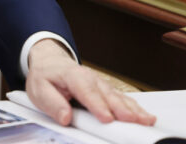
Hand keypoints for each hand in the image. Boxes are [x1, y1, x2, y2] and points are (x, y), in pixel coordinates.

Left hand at [25, 39, 155, 126]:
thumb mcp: (39, 90)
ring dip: (133, 108)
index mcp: (73, 76)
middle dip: (121, 108)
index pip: (87, 91)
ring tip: (146, 120)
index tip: (107, 118)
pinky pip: (122, 98)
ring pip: (119, 97)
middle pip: (108, 95)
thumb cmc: (46, 77)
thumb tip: (65, 117)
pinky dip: (134, 107)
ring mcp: (100, 84)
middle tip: (133, 121)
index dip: (98, 105)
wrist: (50, 62)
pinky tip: (145, 115)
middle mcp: (91, 79)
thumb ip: (52, 104)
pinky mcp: (106, 91)